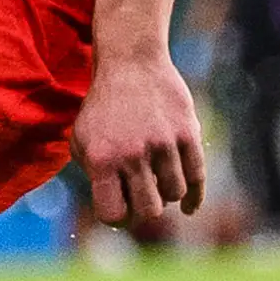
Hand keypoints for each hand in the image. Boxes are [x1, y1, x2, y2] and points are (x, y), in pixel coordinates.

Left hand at [72, 48, 203, 225]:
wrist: (130, 63)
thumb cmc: (103, 107)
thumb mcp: (82, 139)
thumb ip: (94, 176)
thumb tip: (117, 211)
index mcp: (102, 159)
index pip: (113, 214)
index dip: (118, 218)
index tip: (121, 208)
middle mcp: (133, 154)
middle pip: (149, 211)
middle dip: (144, 210)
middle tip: (141, 198)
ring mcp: (163, 143)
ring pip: (174, 193)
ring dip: (166, 193)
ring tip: (157, 178)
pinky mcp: (187, 133)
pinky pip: (197, 178)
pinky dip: (194, 198)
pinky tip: (188, 206)